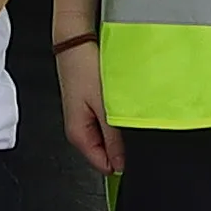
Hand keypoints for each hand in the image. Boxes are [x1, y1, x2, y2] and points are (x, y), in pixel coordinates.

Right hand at [57, 39, 119, 173]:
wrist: (75, 44)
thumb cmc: (85, 70)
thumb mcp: (105, 108)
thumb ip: (114, 139)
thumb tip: (120, 164)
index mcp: (78, 136)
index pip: (103, 166)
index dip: (121, 161)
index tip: (135, 148)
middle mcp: (78, 131)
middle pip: (106, 152)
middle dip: (121, 144)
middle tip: (128, 122)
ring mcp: (83, 120)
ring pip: (107, 137)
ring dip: (118, 128)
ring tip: (122, 108)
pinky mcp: (88, 109)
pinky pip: (106, 123)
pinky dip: (115, 117)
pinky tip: (118, 102)